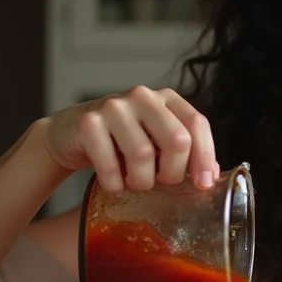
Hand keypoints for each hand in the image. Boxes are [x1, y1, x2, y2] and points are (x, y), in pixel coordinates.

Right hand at [41, 85, 217, 192]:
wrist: (71, 134)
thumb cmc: (122, 141)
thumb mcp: (158, 143)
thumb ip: (186, 155)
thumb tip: (210, 176)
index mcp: (167, 99)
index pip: (197, 124)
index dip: (204, 157)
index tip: (203, 183)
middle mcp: (143, 97)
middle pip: (177, 140)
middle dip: (172, 172)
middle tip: (160, 182)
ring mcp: (114, 106)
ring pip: (143, 155)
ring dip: (141, 182)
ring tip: (134, 182)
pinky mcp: (88, 122)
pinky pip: (110, 166)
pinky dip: (114, 184)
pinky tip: (114, 183)